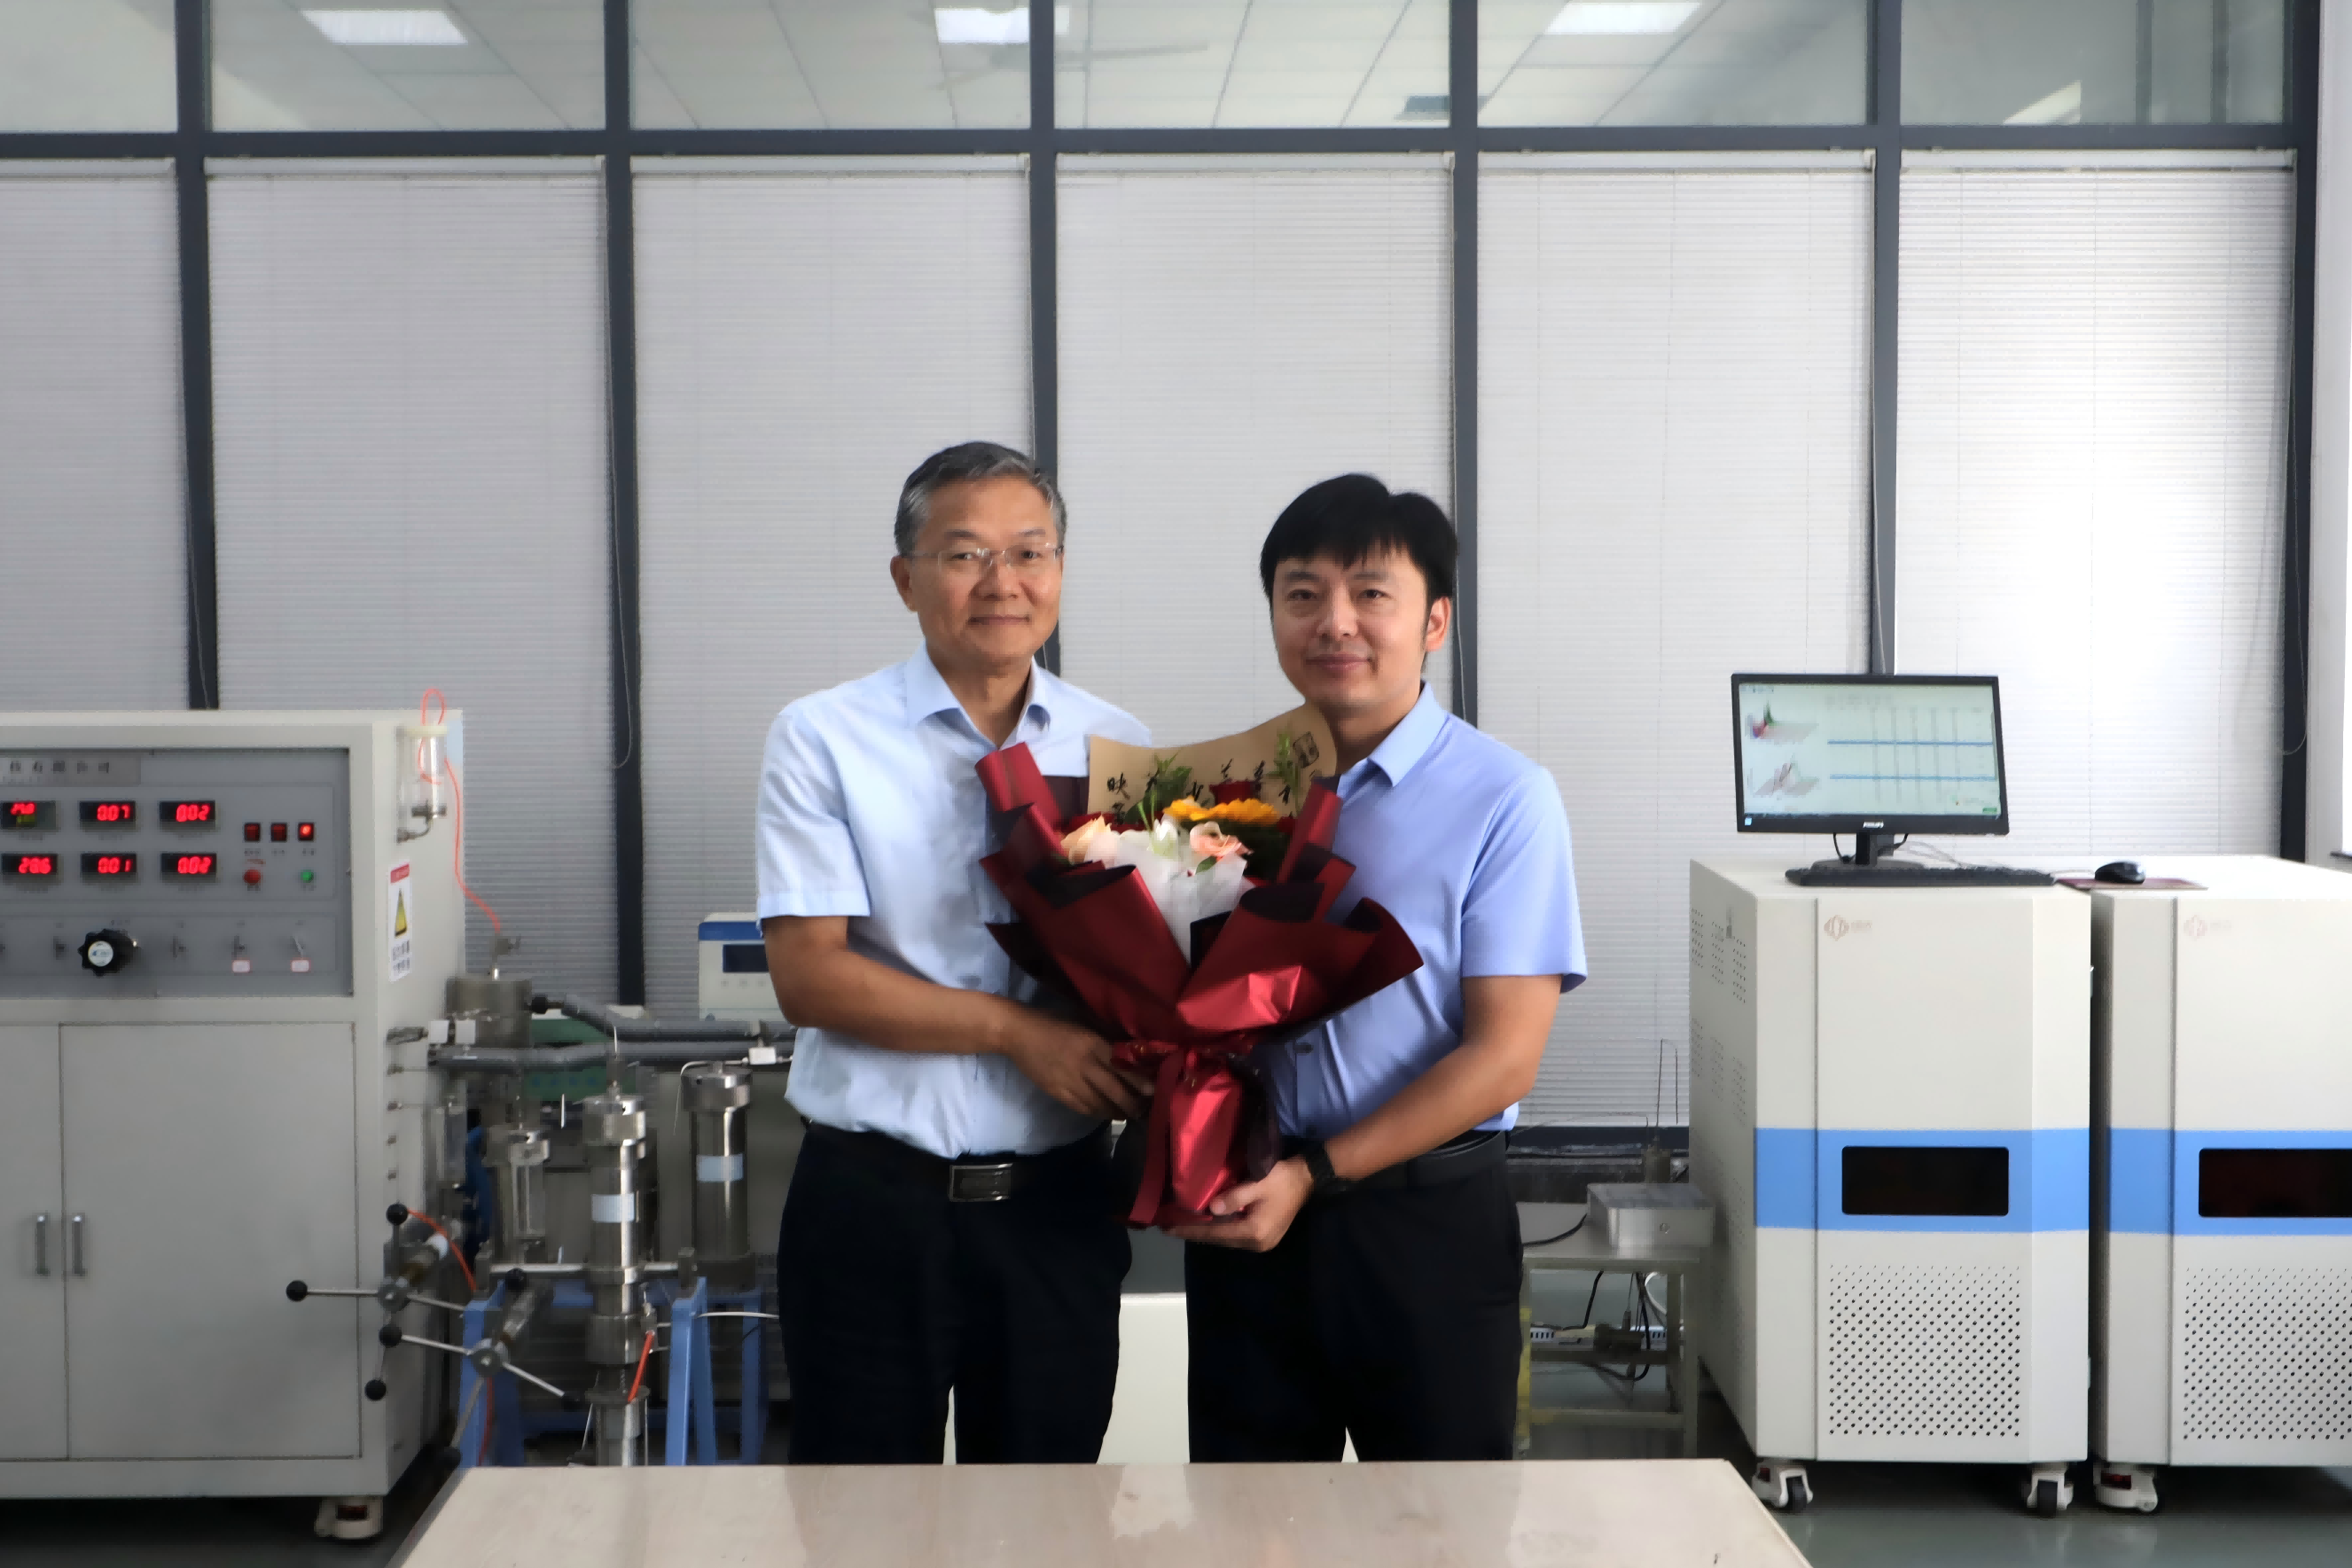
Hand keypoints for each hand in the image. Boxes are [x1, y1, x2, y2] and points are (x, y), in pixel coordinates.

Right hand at [999, 1010, 1150, 1120]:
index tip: (1154, 1090)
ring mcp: (1070, 1082)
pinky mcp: (1058, 1093)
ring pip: (1100, 1104)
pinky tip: (1107, 1113)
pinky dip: (1098, 1113)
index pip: (1122, 1067)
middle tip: (1145, 1109)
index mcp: (1092, 1044)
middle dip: (1132, 1104)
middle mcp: (1084, 1065)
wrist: (1017, 1033)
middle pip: (1114, 1091)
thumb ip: (1105, 1038)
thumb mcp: (1083, 1024)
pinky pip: (1083, 1108)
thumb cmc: (1053, 1023)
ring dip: (1117, 1111)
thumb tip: (1130, 1050)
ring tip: (1129, 1113)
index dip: (1139, 1081)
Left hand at [1165, 1156, 1313, 1251]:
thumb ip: (1234, 1197)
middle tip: (1169, 1227)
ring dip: (1205, 1233)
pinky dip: (1218, 1230)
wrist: (1308, 1179)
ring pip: (1226, 1239)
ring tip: (1183, 1226)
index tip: (1167, 1228)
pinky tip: (1207, 1224)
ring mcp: (1261, 1243)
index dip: (1190, 1230)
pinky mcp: (1264, 1237)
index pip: (1214, 1233)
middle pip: (1218, 1240)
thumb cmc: (1282, 1178)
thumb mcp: (1258, 1183)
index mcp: (1254, 1232)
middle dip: (1194, 1233)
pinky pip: (1234, 1236)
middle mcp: (1256, 1244)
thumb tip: (1210, 1209)